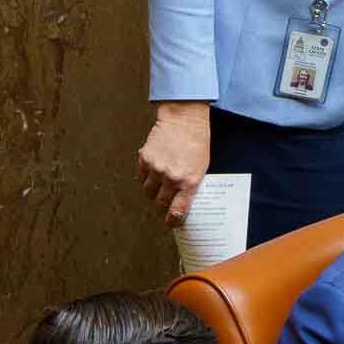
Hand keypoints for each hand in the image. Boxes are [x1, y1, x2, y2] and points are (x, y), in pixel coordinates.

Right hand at [136, 101, 210, 225]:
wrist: (184, 120)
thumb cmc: (197, 142)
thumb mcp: (202, 167)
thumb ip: (191, 184)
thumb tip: (181, 200)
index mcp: (189, 181)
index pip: (178, 210)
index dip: (173, 220)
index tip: (171, 223)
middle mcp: (171, 177)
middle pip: (160, 202)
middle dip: (161, 206)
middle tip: (162, 206)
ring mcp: (156, 168)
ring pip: (148, 191)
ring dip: (152, 193)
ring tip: (157, 189)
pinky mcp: (145, 159)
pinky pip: (141, 176)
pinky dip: (145, 178)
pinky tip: (152, 173)